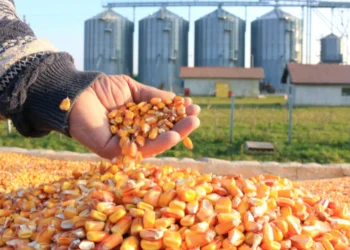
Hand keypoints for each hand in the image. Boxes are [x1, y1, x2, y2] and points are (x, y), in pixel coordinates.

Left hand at [69, 75, 200, 159]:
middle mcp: (132, 135)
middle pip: (160, 135)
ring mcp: (124, 145)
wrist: (76, 91)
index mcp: (137, 122)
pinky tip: (173, 135)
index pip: (161, 122)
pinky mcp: (114, 151)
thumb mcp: (133, 89)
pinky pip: (139, 149)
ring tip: (191, 125)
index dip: (177, 116)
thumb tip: (176, 100)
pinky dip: (157, 144)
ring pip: (153, 145)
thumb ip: (153, 96)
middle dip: (180, 127)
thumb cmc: (103, 89)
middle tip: (196, 118)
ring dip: (174, 136)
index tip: (192, 107)